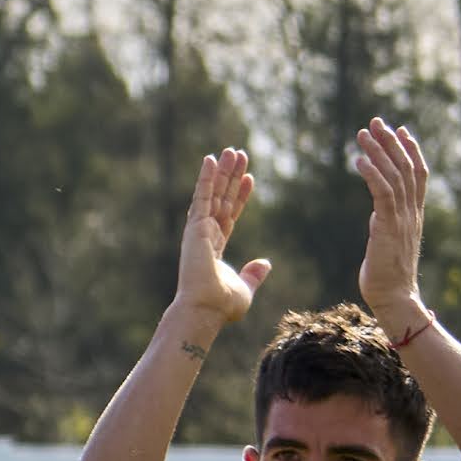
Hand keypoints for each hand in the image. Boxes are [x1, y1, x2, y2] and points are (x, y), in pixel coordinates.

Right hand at [172, 148, 268, 330]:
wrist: (206, 309)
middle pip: (221, 198)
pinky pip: (202, 196)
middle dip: (230, 177)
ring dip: (222, 172)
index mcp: (216, 248)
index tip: (249, 178)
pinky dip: (206, 177)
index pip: (230, 214)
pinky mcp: (195, 226)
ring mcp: (199, 229)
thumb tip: (265, 262)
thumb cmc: (222, 305)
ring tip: (230, 151)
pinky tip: (210, 159)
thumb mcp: (246, 287)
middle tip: (238, 154)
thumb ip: (254, 274)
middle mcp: (206, 235)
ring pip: (213, 193)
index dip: (240, 196)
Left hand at [353, 120, 431, 326]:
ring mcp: (402, 219)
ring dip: (379, 152)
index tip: (401, 130)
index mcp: (414, 214)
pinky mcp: (388, 227)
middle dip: (392, 142)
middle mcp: (412, 212)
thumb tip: (378, 215)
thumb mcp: (389, 241)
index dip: (410, 150)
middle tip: (378, 121)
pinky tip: (359, 160)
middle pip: (407, 168)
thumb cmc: (387, 275)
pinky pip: (383, 194)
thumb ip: (387, 224)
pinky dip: (372, 174)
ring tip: (363, 133)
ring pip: (395, 176)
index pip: (417, 175)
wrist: (394, 297)